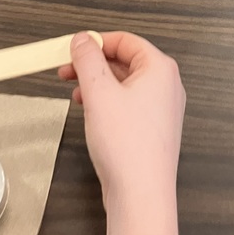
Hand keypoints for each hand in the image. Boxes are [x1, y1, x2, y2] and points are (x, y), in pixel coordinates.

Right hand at [58, 32, 184, 207]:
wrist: (141, 195)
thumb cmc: (128, 146)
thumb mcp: (99, 93)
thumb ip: (88, 60)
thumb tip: (82, 39)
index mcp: (160, 69)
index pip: (126, 41)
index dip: (96, 42)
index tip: (73, 48)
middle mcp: (166, 86)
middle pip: (125, 61)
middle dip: (94, 64)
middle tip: (67, 70)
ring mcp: (162, 109)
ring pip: (125, 83)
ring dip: (97, 83)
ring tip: (74, 92)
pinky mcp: (153, 129)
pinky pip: (128, 103)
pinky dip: (107, 102)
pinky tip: (90, 111)